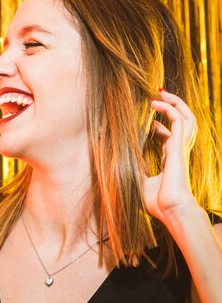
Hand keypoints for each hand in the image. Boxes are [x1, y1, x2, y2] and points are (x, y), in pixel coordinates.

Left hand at [144, 89, 198, 223]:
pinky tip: (155, 104)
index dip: (156, 125)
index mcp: (170, 159)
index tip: (143, 118)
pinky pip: (180, 121)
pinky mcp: (180, 147)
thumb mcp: (139, 183)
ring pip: (186, 117)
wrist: (171, 210)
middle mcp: (177, 150)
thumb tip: (116, 164)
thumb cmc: (157, 202)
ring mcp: (180, 148)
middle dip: (170, 107)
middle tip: (155, 96)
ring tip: (159, 93)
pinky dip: (169, 109)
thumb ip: (132, 171)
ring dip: (174, 103)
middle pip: (181, 122)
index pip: (167, 136)